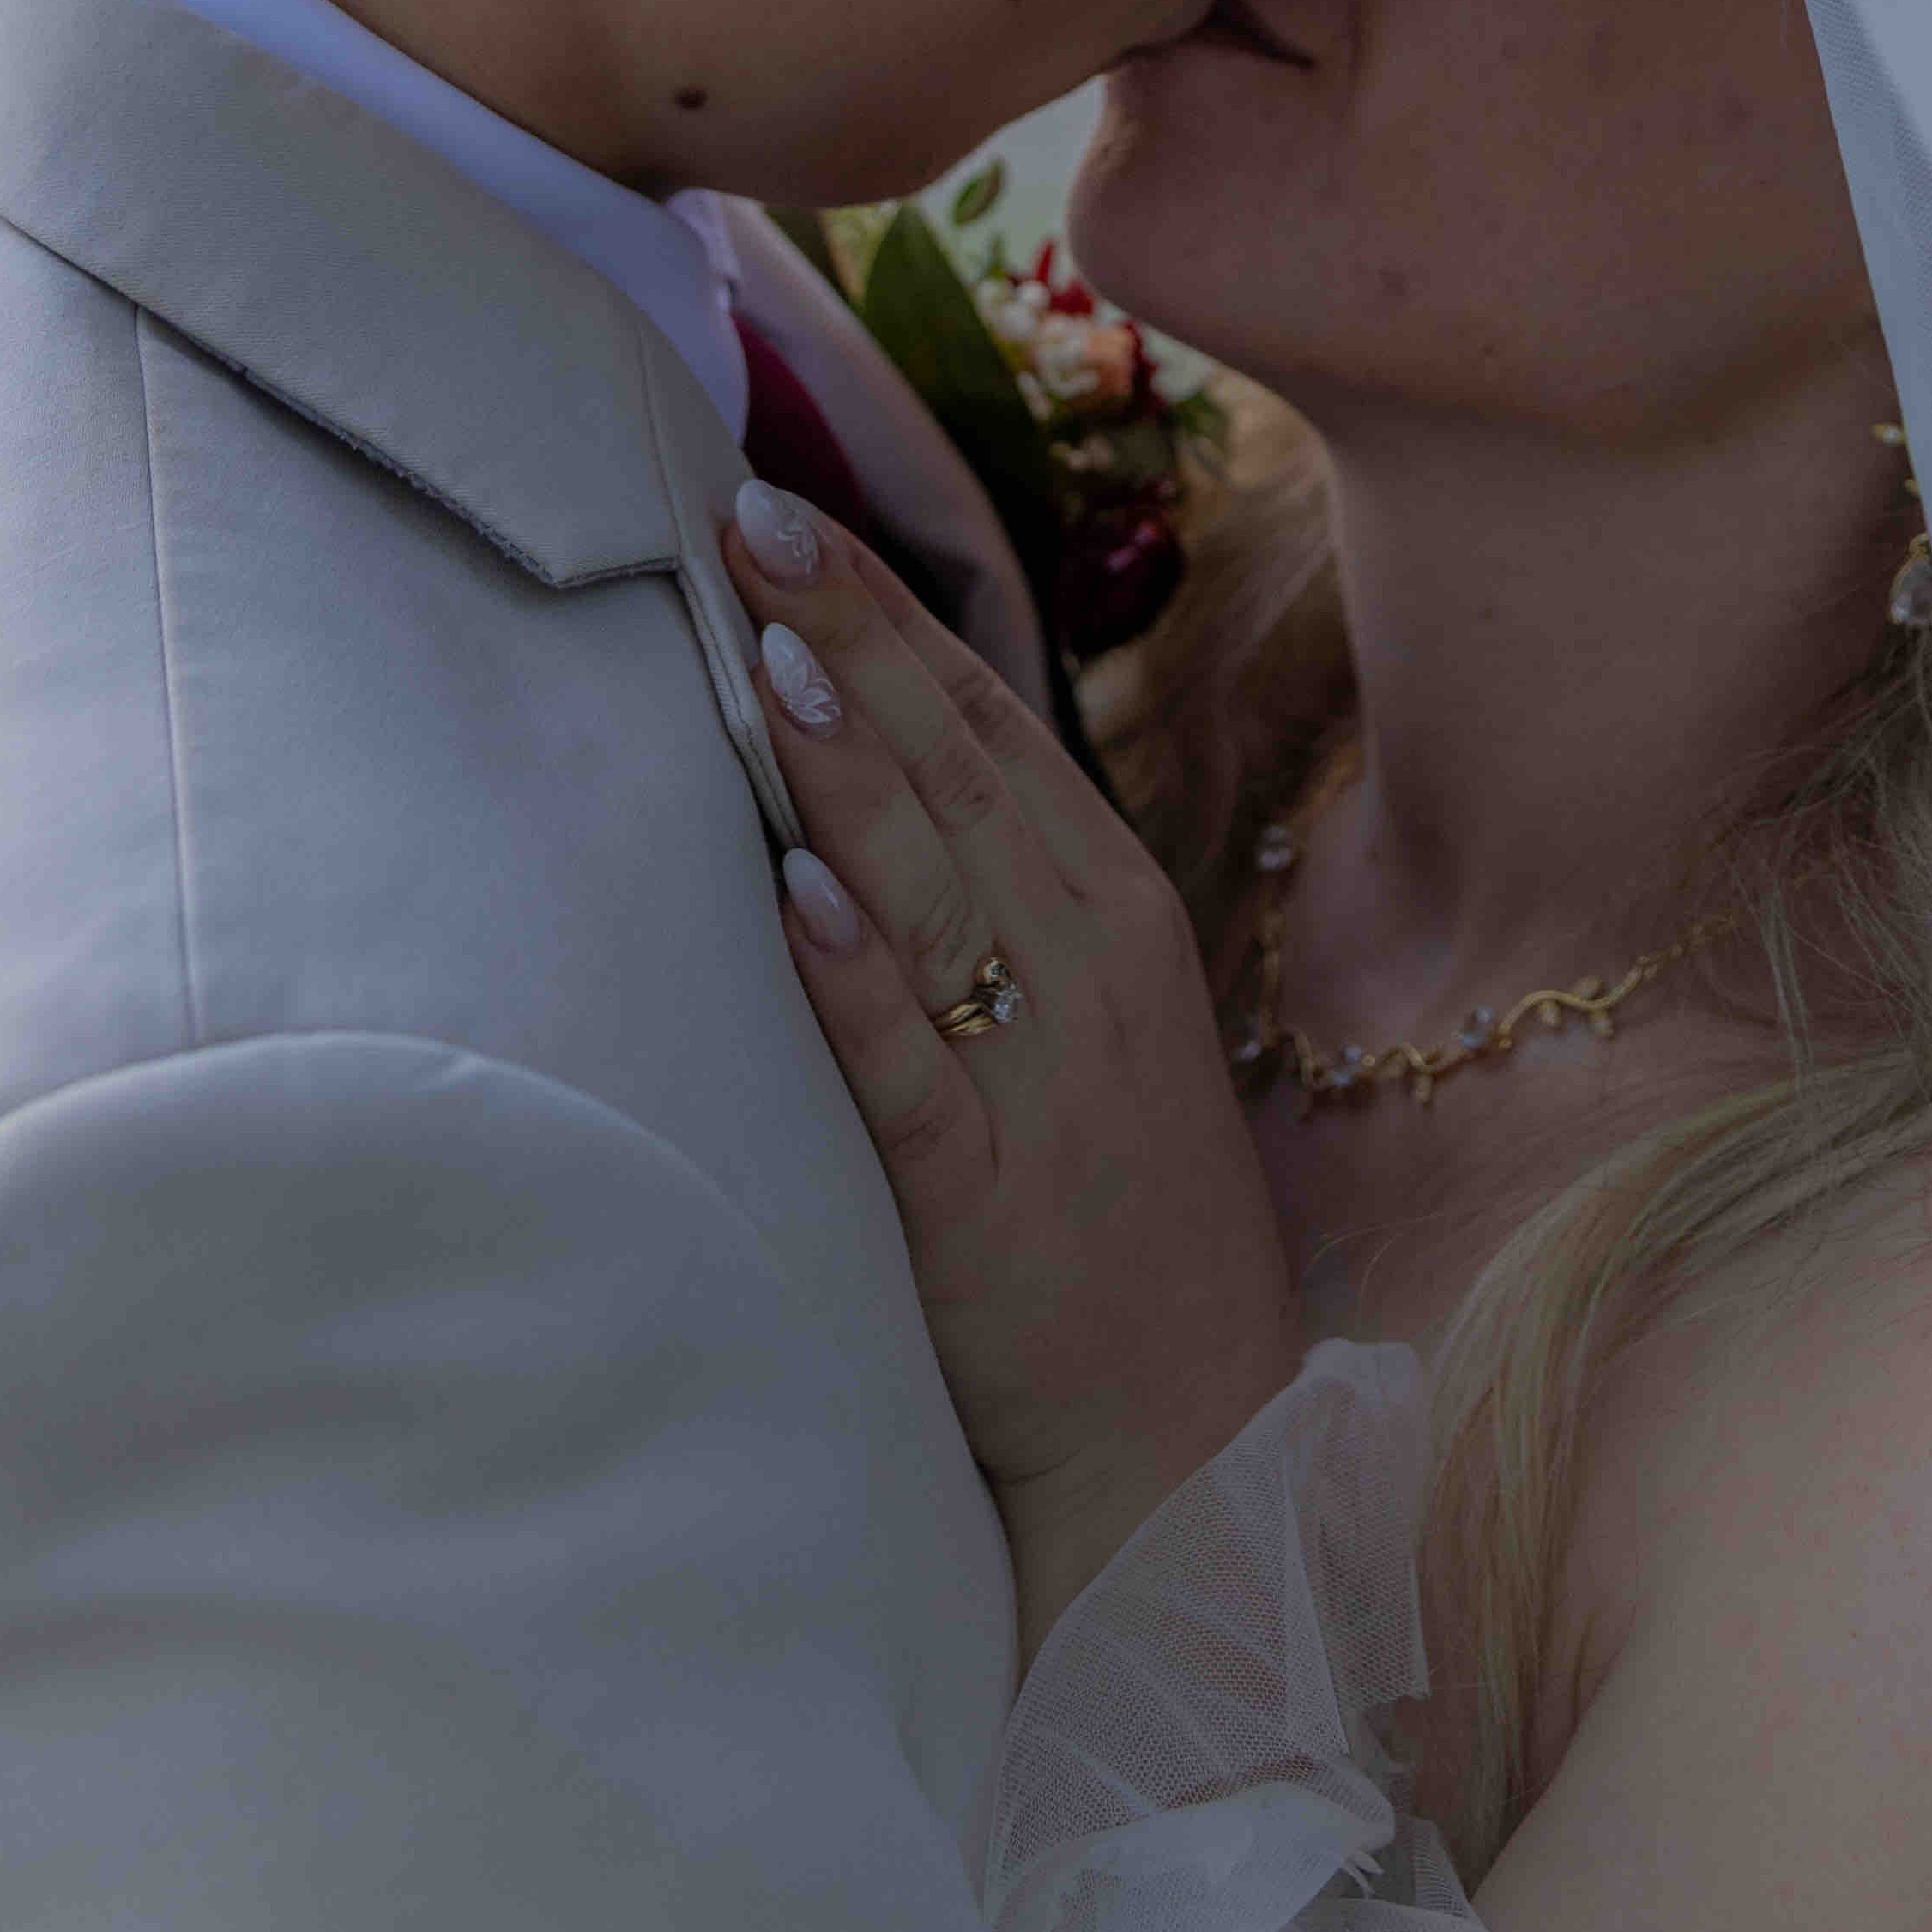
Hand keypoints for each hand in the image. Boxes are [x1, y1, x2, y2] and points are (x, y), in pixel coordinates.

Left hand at [723, 482, 1304, 1651]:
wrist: (1185, 1425)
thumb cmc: (1108, 1196)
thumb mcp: (1074, 1007)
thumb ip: (983, 883)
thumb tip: (859, 748)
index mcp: (1104, 900)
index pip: (978, 718)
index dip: (880, 609)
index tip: (781, 505)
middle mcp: (1083, 959)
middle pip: (950, 767)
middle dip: (846, 635)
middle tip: (745, 515)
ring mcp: (1040, 1073)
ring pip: (931, 889)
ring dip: (848, 766)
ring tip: (769, 653)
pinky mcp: (982, 1195)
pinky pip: (908, 1068)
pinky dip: (854, 979)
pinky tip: (795, 895)